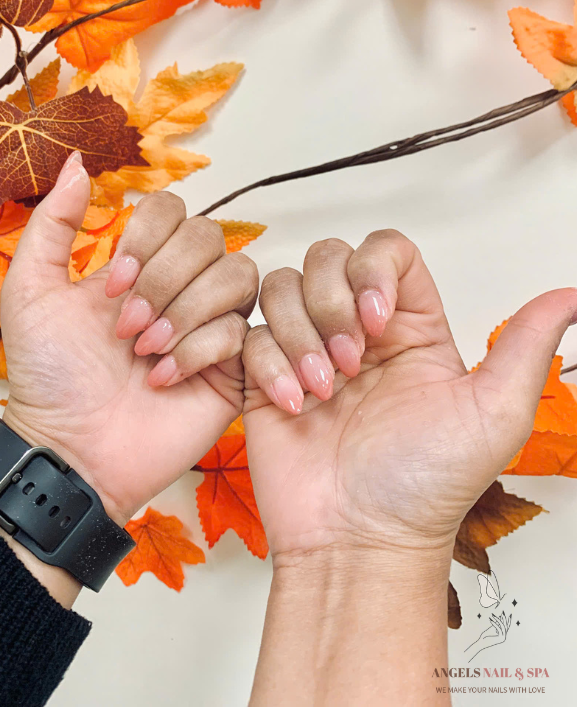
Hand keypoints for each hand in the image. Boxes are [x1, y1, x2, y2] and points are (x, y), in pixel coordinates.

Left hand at [0, 152, 257, 526]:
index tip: (110, 286)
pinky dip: (199, 351)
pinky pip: (243, 331)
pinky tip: (163, 378)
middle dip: (165, 279)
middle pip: (210, 236)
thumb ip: (54, 223)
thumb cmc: (48, 376)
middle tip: (125, 329)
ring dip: (188, 311)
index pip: (173, 210)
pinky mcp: (233, 366)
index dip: (148, 238)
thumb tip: (78, 161)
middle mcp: (181, 286)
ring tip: (147, 351)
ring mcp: (211, 324)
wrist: (71, 449)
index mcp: (139, 264)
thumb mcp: (31, 290)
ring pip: (238, 276)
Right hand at [242, 230, 576, 559]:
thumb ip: (525, 348)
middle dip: (331, 305)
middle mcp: (358, 334)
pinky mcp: (268, 378)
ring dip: (299, 334)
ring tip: (320, 390)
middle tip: (350, 366)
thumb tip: (568, 297)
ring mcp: (310, 353)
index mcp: (412, 330)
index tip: (377, 318)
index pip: (386, 252)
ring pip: (284, 287)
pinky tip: (293, 405)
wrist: (359, 543)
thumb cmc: (425, 489)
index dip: (373, 270)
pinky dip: (269, 366)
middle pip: (328, 258)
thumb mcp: (492, 415)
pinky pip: (251, 335)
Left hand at [466, 612, 511, 660]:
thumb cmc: (484, 636)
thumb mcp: (491, 629)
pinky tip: (491, 620)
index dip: (508, 620)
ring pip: (502, 626)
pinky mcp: (500, 638)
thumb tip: (499, 617)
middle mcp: (504, 637)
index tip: (508, 614)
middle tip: (503, 612)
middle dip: (504, 618)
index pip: (506, 627)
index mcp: (502, 635)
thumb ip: (496, 624)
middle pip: (506, 626)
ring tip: (492, 615)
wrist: (481, 643)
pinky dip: (495, 624)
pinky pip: (499, 628)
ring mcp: (503, 638)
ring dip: (497, 619)